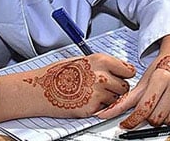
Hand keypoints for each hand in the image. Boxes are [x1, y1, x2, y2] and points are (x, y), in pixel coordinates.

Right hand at [0, 54, 134, 124]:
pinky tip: (85, 100)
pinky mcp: (92, 108)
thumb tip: (118, 68)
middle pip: (125, 86)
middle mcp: (102, 76)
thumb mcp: (83, 60)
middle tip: (103, 87)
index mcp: (101, 61)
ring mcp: (98, 93)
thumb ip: (102, 64)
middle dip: (117, 88)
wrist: (40, 89)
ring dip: (108, 98)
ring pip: (116, 99)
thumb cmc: (57, 74)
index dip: (125, 75)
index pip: (129, 70)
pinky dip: (98, 107)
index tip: (122, 77)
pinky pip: (104, 109)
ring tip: (91, 93)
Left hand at [97, 35, 169, 127]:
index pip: (144, 108)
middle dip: (149, 117)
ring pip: (169, 120)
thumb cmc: (162, 68)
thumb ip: (124, 100)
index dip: (133, 120)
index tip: (127, 124)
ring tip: (162, 103)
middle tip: (150, 107)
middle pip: (156, 118)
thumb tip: (107, 113)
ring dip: (163, 117)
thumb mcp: (142, 81)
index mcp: (161, 77)